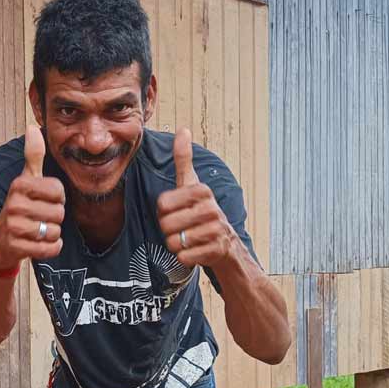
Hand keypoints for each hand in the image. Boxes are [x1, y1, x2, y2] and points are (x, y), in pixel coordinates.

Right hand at [0, 125, 64, 270]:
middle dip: (54, 219)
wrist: (1, 241)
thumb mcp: (25, 180)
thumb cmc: (20, 207)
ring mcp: (13, 226)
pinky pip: (50, 249)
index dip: (57, 199)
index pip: (59, 191)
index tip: (43, 201)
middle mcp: (13, 204)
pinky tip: (37, 244)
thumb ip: (33, 155)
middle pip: (59, 213)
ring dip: (51, 234)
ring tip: (36, 231)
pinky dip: (50, 249)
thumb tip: (32, 128)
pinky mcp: (16, 247)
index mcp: (19, 185)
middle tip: (38, 219)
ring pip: (55, 231)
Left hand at [157, 127, 237, 268]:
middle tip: (182, 228)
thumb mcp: (192, 185)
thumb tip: (182, 129)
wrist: (226, 243)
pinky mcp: (217, 251)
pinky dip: (184, 258)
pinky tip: (194, 251)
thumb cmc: (202, 212)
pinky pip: (184, 257)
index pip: (162, 203)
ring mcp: (216, 230)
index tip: (176, 211)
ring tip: (189, 239)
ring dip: (176, 245)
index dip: (163, 211)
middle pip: (166, 224)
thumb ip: (184, 159)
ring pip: (174, 242)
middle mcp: (212, 208)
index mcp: (202, 190)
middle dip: (168, 230)